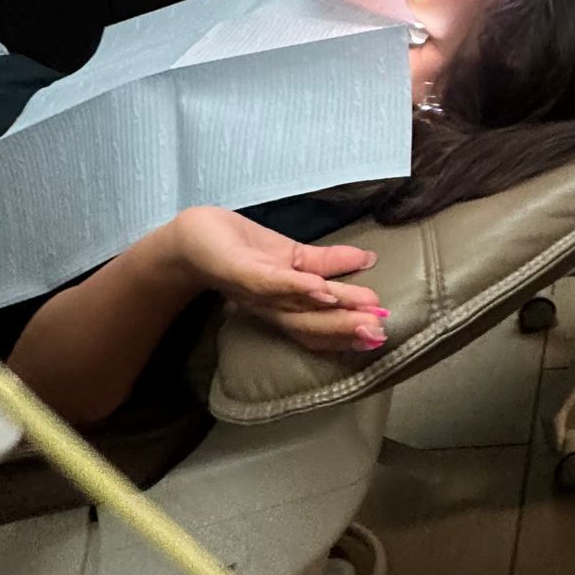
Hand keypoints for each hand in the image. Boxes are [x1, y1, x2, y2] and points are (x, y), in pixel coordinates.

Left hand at [174, 207, 388, 354]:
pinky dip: (300, 289)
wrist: (193, 238)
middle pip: (313, 323)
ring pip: (299, 307)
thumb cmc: (240, 249)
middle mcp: (272, 306)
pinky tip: (324, 290)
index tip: (381, 336)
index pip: (320, 324)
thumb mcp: (293, 255)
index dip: (349, 332)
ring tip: (366, 312)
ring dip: (334, 313)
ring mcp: (257, 292)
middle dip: (348, 328)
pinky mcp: (242, 273)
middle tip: (380, 331)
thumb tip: (367, 260)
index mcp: (286, 305)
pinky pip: (273, 284)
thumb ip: (328, 262)